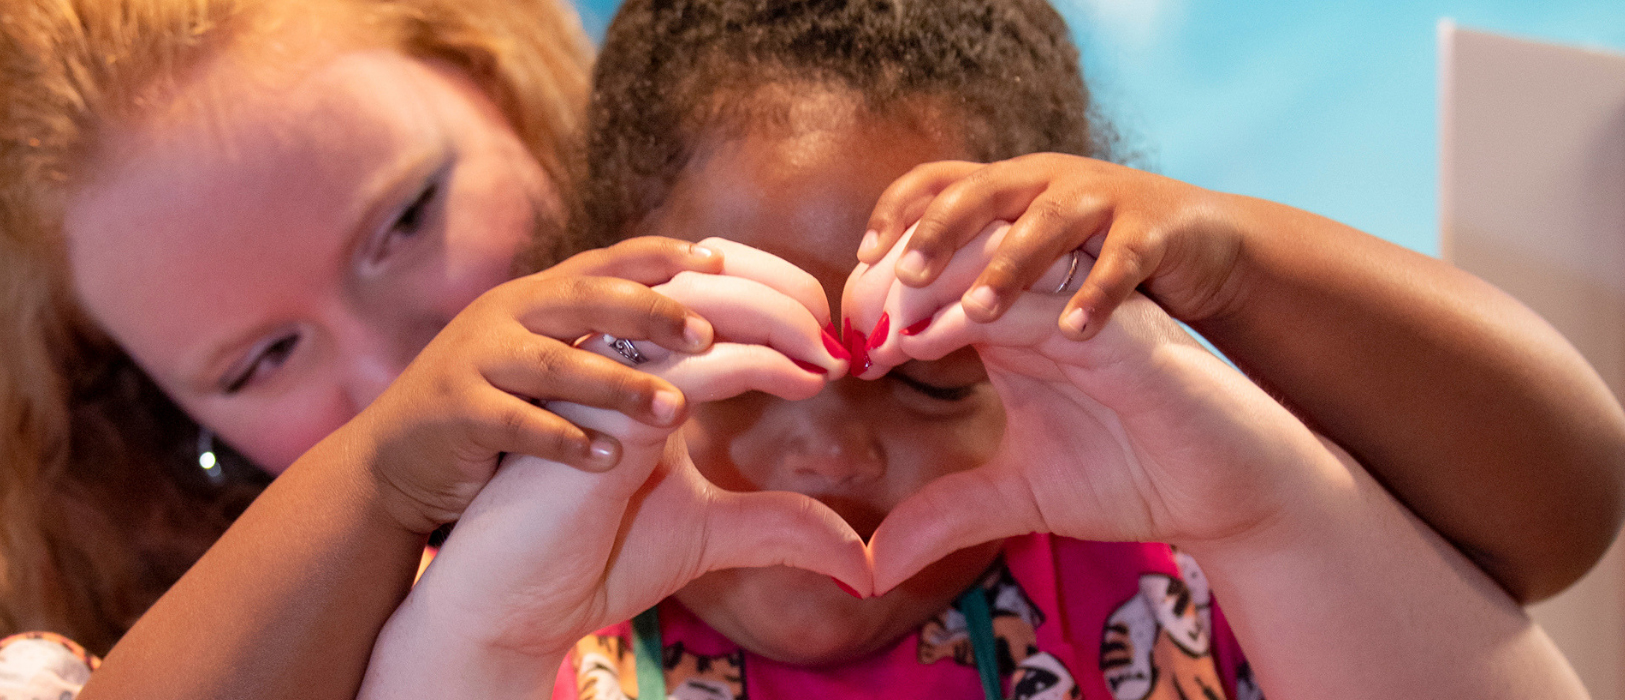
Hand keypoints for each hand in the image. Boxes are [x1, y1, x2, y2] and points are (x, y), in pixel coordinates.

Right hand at [345, 236, 724, 533]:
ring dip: (621, 386)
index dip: (660, 257)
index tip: (719, 260)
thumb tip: (695, 324)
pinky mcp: (456, 414)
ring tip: (679, 411)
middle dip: (651, 314)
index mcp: (534, 298)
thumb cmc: (491, 411)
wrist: (390, 462)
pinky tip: (612, 459)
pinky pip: (519, 424)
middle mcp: (504, 317)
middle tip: (710, 336)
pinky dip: (567, 440)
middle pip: (585, 299)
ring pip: (557, 364)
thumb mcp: (541, 360)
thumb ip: (598, 339)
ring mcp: (475, 362)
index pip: (605, 263)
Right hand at [360, 245, 863, 694]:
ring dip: (631, 364)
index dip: (751, 278)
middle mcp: (549, 325)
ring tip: (694, 395)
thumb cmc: (586, 520)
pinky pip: (516, 418)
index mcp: (599, 320)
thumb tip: (858, 558)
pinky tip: (611, 462)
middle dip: (725, 308)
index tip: (820, 318)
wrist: (466, 556)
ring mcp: (502, 369)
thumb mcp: (689, 516)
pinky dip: (563, 435)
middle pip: (634, 286)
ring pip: (564, 342)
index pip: (677, 268)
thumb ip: (764, 516)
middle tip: (804, 343)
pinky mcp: (466, 420)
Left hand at [845, 231, 1333, 592]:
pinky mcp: (1136, 323)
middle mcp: (1044, 299)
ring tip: (925, 329)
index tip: (853, 353)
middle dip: (908, 274)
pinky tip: (1014, 333)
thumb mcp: (1018, 495)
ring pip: (1018, 249)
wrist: (1226, 489)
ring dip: (968, 275)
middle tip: (873, 330)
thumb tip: (872, 565)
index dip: (884, 300)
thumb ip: (946, 513)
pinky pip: (1086, 286)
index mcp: (1009, 324)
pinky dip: (1046, 303)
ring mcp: (1090, 303)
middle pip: (964, 244)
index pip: (933, 279)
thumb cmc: (1128, 477)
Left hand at [860, 154, 1246, 338]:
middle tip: (907, 279)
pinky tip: (1073, 331)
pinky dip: (1098, 292)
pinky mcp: (1154, 231)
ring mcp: (1102, 201)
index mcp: (1005, 190)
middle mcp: (1045, 184)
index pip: (936, 182)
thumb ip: (965, 296)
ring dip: (1010, 264)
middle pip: (982, 191)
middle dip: (940, 232)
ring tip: (976, 313)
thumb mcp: (1026, 280)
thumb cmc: (1094, 281)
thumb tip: (895, 396)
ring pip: (1048, 221)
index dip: (897, 211)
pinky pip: (1123, 260)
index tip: (862, 258)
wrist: (1200, 246)